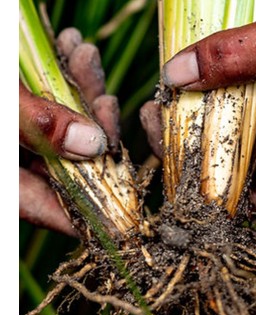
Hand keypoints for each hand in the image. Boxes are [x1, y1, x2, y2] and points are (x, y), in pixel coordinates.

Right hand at [20, 28, 120, 235]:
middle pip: (64, 163)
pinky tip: (70, 46)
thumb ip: (36, 125)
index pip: (49, 209)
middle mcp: (9, 169)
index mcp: (3, 185)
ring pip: (59, 128)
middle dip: (93, 128)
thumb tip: (92, 145)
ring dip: (78, 91)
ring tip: (85, 55)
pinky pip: (44, 103)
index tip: (126, 203)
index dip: (90, 208)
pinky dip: (58, 75)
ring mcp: (13, 142)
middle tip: (107, 101)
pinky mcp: (16, 115)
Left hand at [160, 0, 255, 213]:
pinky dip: (206, 103)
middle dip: (191, 152)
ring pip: (230, 139)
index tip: (181, 169)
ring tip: (163, 104)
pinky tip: (184, 87)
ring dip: (193, 126)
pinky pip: (234, 113)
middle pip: (236, 167)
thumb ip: (237, 56)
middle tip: (158, 120)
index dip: (222, 196)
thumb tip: (176, 76)